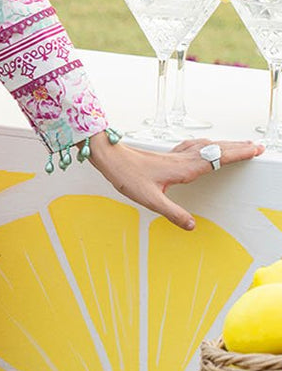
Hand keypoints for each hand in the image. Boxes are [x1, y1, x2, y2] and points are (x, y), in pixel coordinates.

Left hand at [88, 133, 263, 229]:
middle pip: (217, 150)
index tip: (254, 150)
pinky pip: (195, 146)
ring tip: (241, 144)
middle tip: (257, 146)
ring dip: (226, 145)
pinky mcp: (169, 154)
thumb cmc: (128, 177)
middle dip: (239, 147)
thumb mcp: (150, 200)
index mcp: (184, 168)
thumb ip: (172, 213)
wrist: (111, 158)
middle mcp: (183, 158)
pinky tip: (208, 146)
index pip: (217, 159)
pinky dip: (209, 144)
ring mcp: (176, 155)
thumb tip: (192, 226)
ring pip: (207, 146)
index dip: (237, 154)